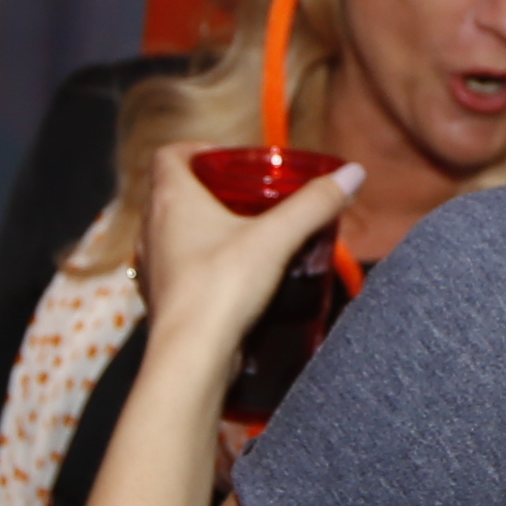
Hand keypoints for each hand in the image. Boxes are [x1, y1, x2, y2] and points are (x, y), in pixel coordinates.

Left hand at [130, 144, 358, 362]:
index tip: (229, 160)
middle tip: (248, 196)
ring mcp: (153, 265)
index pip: (168, 155)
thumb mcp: (276, 238)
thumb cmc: (222, 286)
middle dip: (208, 189)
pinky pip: (177, 267)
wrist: (190, 356)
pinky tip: (233, 278)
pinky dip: (200, 263)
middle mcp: (153, 228)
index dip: (195, 149)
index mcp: (172, 199)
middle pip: (172, 192)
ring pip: (172, 231)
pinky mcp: (161, 299)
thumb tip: (353, 173)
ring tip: (244, 235)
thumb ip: (314, 204)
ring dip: (202, 227)